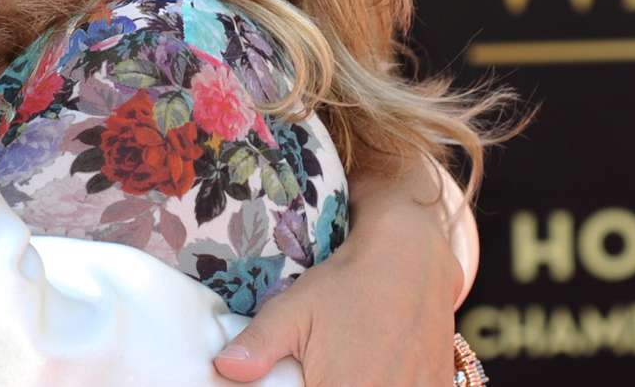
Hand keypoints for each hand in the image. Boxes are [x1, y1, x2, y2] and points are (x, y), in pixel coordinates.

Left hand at [213, 162, 465, 386]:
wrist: (412, 259)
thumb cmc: (346, 283)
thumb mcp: (292, 309)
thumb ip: (258, 344)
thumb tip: (223, 367)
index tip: (298, 376)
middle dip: (325, 383)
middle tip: (317, 367)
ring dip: (357, 382)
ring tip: (344, 364)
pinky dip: (388, 383)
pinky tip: (378, 367)